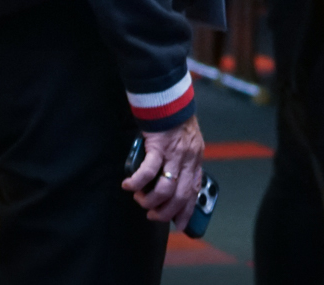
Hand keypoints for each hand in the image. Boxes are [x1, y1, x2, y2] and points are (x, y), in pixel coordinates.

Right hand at [122, 115, 205, 229]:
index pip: (194, 191)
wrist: (169, 97)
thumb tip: (173, 179)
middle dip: (165, 212)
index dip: (187, 211)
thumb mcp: (188, 141)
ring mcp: (174, 154)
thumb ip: (184, 160)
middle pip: (180, 196)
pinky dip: (137, 182)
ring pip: (165, 189)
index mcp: (195, 159)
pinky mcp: (158, 146)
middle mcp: (188, 159)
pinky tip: (128, 185)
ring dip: (150, 200)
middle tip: (152, 215)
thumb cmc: (175, 119)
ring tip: (140, 199)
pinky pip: (148, 171)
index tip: (179, 224)